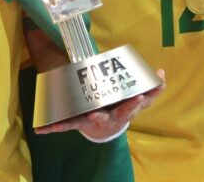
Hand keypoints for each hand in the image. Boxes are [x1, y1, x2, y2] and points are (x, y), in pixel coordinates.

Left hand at [36, 69, 165, 139]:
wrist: (109, 128)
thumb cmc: (123, 109)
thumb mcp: (140, 101)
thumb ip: (153, 89)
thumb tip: (162, 73)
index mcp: (122, 110)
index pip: (130, 106)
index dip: (135, 102)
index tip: (139, 97)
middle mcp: (106, 117)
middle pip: (105, 116)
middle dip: (99, 116)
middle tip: (96, 114)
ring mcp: (91, 121)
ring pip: (80, 122)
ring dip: (71, 123)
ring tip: (60, 125)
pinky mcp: (78, 123)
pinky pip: (65, 124)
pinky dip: (53, 126)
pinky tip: (41, 129)